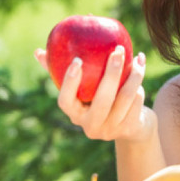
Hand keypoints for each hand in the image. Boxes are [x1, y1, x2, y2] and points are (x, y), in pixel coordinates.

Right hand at [35, 46, 153, 142]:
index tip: (77, 60)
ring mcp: (111, 130)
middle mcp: (91, 127)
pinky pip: (136, 100)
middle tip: (117, 50)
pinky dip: (139, 81)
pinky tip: (141, 63)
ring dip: (133, 74)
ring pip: (124, 98)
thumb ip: (61, 72)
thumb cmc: (99, 100)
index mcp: (75, 115)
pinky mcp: (129, 128)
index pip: (65, 102)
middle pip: (102, 100)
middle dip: (111, 73)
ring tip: (135, 56)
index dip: (70, 83)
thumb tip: (38, 52)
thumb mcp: (82, 89)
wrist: (131, 127)